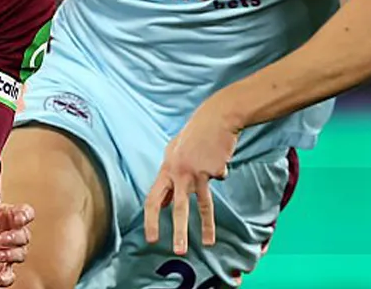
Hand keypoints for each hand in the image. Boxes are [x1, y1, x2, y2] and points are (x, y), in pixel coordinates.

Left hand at [0, 199, 33, 286]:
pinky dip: (4, 279)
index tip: (18, 219)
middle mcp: (11, 234)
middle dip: (16, 238)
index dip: (25, 215)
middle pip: (24, 235)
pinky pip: (8, 277)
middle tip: (2, 238)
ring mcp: (7, 252)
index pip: (25, 213)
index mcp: (7, 216)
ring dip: (11, 255)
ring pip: (20, 255)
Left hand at [144, 102, 240, 255]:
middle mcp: (180, 173)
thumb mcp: (174, 154)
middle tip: (177, 251)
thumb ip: (169, 178)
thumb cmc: (194, 135)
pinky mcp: (215, 171)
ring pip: (201, 205)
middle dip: (177, 231)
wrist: (216, 118)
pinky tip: (218, 156)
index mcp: (166, 169)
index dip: (151, 219)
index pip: (154, 199)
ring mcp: (198, 172)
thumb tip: (165, 204)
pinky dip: (219, 169)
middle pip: (178, 207)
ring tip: (206, 243)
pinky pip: (218, 178)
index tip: (151, 238)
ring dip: (205, 227)